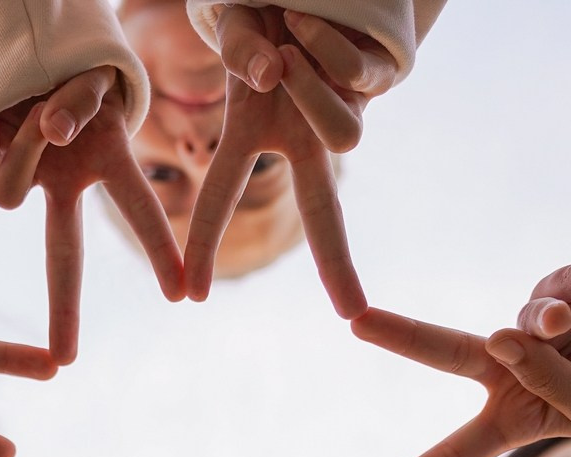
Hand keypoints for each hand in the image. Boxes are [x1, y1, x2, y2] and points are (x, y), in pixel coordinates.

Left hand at [0, 67, 184, 362]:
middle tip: (65, 360)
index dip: (159, 250)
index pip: (139, 208)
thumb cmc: (75, 64)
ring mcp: (27, 176)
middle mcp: (68, 181)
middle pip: (65, 254)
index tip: (181, 295)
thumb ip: (75, 109)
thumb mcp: (88, 82)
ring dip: (21, 146)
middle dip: (63, 308)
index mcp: (109, 162)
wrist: (28, 45)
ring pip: (10, 190)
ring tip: (33, 109)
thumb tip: (54, 135)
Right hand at [183, 6, 380, 312]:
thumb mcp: (234, 21)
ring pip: (341, 137)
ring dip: (308, 93)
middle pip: (323, 209)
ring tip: (286, 46)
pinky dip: (325, 45)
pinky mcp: (379, 81)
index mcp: (255, 131)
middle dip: (337, 262)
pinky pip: (354, 79)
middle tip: (352, 313)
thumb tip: (275, 78)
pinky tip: (309, 18)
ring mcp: (343, 110)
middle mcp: (301, 132)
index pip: (223, 193)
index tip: (191, 296)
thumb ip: (240, 50)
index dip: (206, 244)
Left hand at [352, 263, 570, 456]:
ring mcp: (539, 323)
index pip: (454, 454)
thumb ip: (546, 380)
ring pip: (523, 320)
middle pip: (446, 352)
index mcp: (515, 416)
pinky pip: (567, 282)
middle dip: (401, 335)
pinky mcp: (568, 284)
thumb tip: (502, 336)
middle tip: (356, 322)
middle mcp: (516, 366)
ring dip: (547, 325)